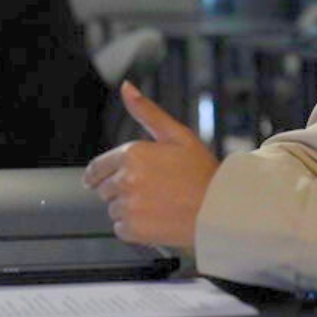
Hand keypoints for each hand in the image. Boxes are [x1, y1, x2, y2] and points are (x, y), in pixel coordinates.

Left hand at [84, 82, 219, 247]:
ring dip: (129, 208)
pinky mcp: (132, 229)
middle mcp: (125, 180)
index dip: (102, 174)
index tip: (105, 180)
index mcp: (132, 154)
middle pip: (104, 189)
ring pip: (113, 209)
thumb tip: (126, 87)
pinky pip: (121, 228)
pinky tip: (157, 218)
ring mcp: (128, 206)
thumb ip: (147, 112)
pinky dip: (135, 227)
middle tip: (152, 189)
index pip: (96, 169)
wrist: (219, 208)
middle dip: (122, 189)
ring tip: (158, 203)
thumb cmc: (202, 172)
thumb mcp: (177, 135)